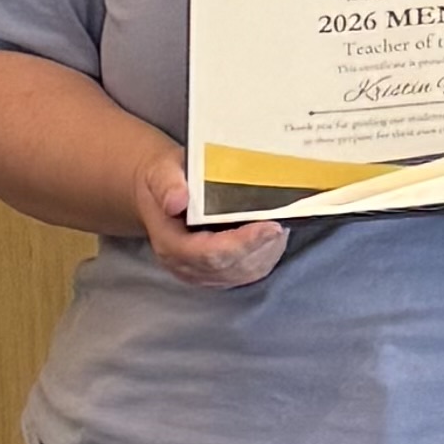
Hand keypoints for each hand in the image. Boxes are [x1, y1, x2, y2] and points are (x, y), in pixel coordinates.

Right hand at [135, 147, 287, 288]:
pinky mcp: (215, 272)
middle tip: (285, 222)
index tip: (271, 227)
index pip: (209, 253)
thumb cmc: (162, 178)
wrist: (157, 190)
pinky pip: (247, 272)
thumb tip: (177, 201)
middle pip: (232, 266)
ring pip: (244, 272)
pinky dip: (266, 255)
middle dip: (263, 246)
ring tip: (283, 224)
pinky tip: (276, 235)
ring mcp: (200, 272)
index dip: (242, 243)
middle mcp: (184, 264)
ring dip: (269, 251)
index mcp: (169, 243)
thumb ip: (167, 183)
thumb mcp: (160, 171)